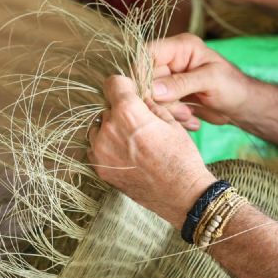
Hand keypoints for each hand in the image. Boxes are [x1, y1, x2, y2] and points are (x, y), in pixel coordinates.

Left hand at [88, 75, 215, 229]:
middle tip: (138, 123)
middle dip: (120, 111)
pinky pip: (96, 148)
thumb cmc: (181, 157)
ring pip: (98, 128)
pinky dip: (107, 147)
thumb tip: (138, 96)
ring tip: (132, 140)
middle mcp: (108, 130)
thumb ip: (148, 104)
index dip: (124, 86)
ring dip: (111, 129)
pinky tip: (126, 154)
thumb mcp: (170, 121)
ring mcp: (101, 151)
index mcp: (127, 112)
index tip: (131, 93)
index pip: (112, 83)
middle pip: (107, 108)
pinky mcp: (100, 169)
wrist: (181, 194)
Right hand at [147, 33, 253, 127]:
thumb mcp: (210, 81)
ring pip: (151, 96)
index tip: (150, 94)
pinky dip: (172, 117)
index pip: (147, 53)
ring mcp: (169, 80)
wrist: (241, 106)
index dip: (142, 73)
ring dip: (168, 111)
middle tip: (183, 112)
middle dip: (160, 99)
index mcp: (180, 47)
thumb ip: (181, 83)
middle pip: (146, 78)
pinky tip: (191, 120)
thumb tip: (153, 90)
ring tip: (189, 116)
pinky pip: (159, 108)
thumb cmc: (233, 86)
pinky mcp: (170, 97)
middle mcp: (171, 62)